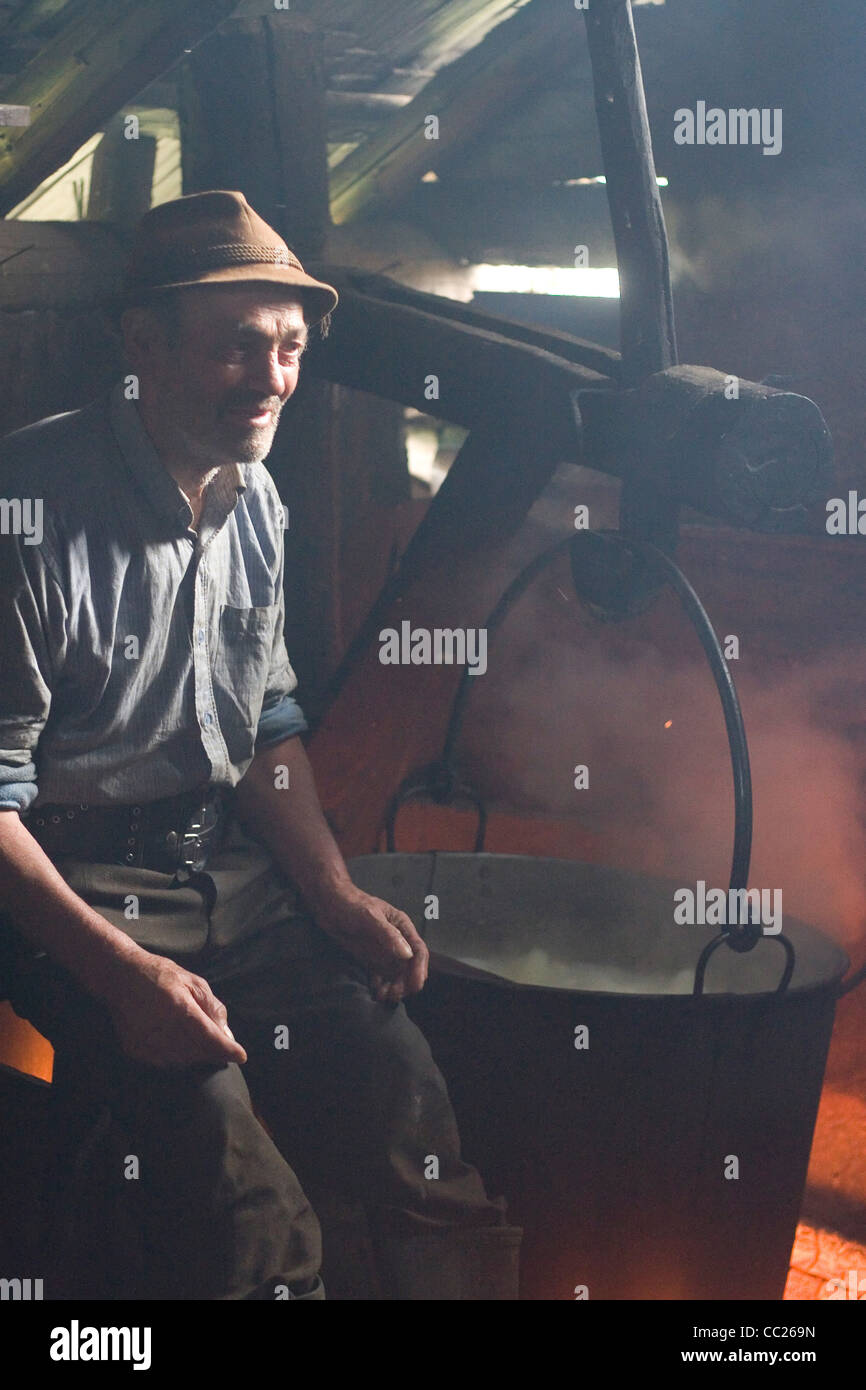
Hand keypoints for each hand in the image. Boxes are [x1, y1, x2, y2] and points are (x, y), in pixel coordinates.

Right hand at [98, 950, 247, 1068]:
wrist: (120, 977)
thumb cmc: (159, 974)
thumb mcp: (193, 982)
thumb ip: (213, 1007)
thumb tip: (226, 1034)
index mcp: (179, 1008)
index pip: (209, 1038)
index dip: (227, 1050)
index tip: (241, 1056)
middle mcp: (161, 1028)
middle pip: (198, 1052)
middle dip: (213, 1050)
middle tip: (220, 1042)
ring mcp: (146, 1042)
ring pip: (183, 1060)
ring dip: (196, 1054)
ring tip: (197, 1038)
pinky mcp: (136, 1050)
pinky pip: (165, 1061)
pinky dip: (177, 1055)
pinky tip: (178, 1040)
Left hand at [312, 885, 428, 1003]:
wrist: (328, 906)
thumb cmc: (350, 905)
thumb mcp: (370, 918)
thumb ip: (389, 935)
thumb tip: (407, 955)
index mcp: (402, 927)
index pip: (418, 950)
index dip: (419, 969)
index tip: (415, 985)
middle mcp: (397, 941)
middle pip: (409, 967)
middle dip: (406, 983)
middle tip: (395, 994)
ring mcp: (384, 951)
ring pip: (396, 975)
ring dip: (394, 987)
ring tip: (383, 997)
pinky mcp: (371, 959)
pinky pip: (381, 976)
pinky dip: (381, 986)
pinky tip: (375, 993)